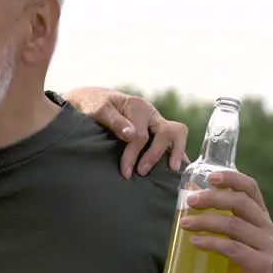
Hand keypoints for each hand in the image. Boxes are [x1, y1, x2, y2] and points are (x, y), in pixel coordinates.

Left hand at [63, 86, 188, 178]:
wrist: (96, 100)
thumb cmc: (95, 106)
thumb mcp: (99, 110)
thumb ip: (114, 121)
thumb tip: (130, 134)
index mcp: (138, 107)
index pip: (141, 135)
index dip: (133, 155)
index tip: (125, 172)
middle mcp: (151, 114)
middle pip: (166, 132)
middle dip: (155, 155)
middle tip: (142, 173)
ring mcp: (157, 121)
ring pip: (177, 133)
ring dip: (177, 152)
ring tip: (172, 171)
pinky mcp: (158, 130)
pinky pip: (174, 140)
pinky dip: (177, 153)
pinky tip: (176, 168)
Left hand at [178, 170, 272, 272]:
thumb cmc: (231, 268)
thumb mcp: (224, 237)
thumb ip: (214, 216)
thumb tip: (189, 192)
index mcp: (260, 217)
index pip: (251, 188)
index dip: (232, 178)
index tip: (209, 176)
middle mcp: (267, 228)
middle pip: (240, 203)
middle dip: (212, 198)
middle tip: (189, 202)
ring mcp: (266, 247)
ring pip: (233, 225)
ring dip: (205, 221)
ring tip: (184, 224)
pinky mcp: (259, 264)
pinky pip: (232, 248)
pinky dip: (211, 242)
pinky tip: (194, 242)